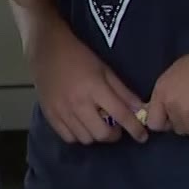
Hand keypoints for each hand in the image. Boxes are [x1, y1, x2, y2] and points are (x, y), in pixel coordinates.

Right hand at [31, 21, 147, 143]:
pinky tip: (82, 126)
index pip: (121, 115)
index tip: (142, 136)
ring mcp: (62, 111)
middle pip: (102, 134)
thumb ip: (123, 91)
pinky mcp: (50, 115)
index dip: (135, 128)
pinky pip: (68, 138)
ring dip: (96, 135)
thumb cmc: (79, 56)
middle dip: (114, 135)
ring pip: (85, 139)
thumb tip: (141, 109)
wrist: (46, 49)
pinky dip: (79, 136)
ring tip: (98, 125)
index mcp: (95, 88)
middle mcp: (78, 102)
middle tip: (116, 128)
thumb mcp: (105, 69)